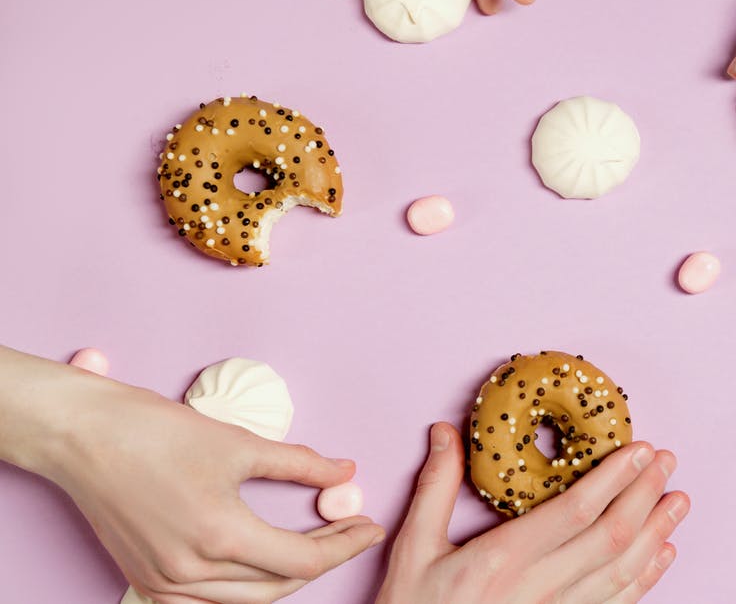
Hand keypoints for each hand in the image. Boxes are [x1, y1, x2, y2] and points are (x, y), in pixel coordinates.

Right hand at [21, 360, 385, 603]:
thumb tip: (344, 472)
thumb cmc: (154, 432)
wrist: (83, 436)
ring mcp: (164, 582)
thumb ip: (300, 463)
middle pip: (280, 586)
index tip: (369, 527)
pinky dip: (243, 590)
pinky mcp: (146, 581)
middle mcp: (191, 571)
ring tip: (315, 544)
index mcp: (220, 536)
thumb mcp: (240, 443)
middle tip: (350, 531)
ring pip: (246, 601)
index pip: (304, 560)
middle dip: (324, 559)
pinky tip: (261, 565)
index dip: (346, 545)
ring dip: (286, 577)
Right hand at [376, 423, 688, 603]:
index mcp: (503, 559)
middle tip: (667, 462)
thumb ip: (436, 489)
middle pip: (610, 537)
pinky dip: (646, 579)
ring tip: (679, 501)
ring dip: (656, 533)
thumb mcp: (414, 549)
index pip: (575, 511)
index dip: (614, 479)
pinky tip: (663, 554)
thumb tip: (444, 433)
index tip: (639, 450)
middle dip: (645, 495)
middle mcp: (538, 589)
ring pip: (622, 572)